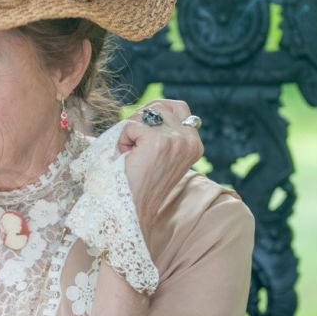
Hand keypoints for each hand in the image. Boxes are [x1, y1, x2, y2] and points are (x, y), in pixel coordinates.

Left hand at [119, 99, 203, 241]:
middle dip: (139, 122)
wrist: (131, 209)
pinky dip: (121, 140)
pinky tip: (126, 159)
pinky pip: (130, 125)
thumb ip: (163, 131)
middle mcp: (191, 140)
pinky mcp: (159, 142)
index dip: (151, 118)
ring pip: (145, 113)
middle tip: (133, 150)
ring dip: (130, 132)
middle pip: (159, 106)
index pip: (175, 107)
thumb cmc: (138, 183)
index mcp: (194, 143)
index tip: (142, 143)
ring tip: (131, 156)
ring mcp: (177, 140)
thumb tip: (151, 109)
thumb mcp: (159, 154)